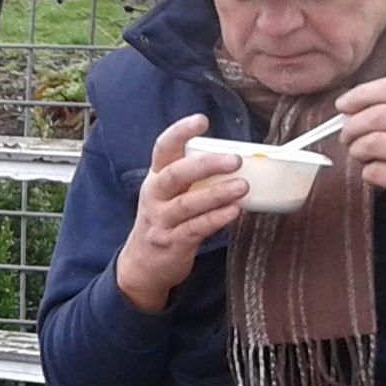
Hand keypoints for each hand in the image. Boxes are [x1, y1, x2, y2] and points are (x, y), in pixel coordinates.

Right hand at [115, 114, 248, 312]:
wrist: (142, 265)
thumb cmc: (166, 221)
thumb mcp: (170, 194)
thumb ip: (194, 177)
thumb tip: (240, 159)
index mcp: (156, 178)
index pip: (163, 148)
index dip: (180, 132)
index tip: (201, 120)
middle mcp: (155, 196)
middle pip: (175, 175)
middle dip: (204, 165)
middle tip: (234, 159)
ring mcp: (161, 221)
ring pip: (187, 204)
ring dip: (217, 193)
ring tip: (243, 186)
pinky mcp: (172, 243)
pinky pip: (195, 229)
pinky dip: (216, 219)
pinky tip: (234, 211)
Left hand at [337, 76, 385, 240]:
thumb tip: (353, 107)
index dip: (361, 94)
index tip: (343, 104)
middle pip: (377, 115)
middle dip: (352, 126)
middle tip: (346, 136)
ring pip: (372, 143)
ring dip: (356, 150)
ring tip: (360, 154)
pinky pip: (376, 171)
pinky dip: (368, 172)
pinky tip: (377, 173)